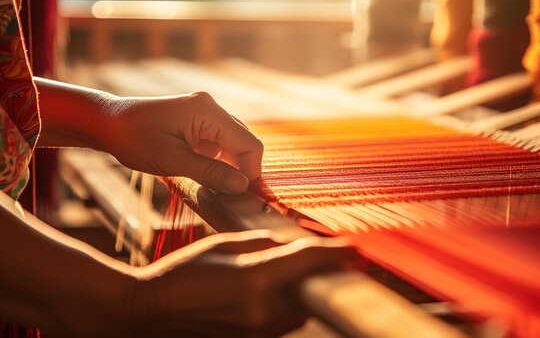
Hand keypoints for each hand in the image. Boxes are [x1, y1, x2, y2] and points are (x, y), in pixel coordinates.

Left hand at [104, 92, 262, 192]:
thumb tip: (243, 186)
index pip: (249, 143)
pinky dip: (219, 161)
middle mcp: (211, 108)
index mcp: (207, 111)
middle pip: (244, 142)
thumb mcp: (173, 161)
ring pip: (234, 144)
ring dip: (230, 166)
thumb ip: (211, 173)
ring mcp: (205, 114)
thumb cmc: (135, 140)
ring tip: (217, 187)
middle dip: (242, 170)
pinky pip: (220, 143)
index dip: (251, 171)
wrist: (107, 123)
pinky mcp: (199, 122)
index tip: (244, 196)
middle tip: (232, 196)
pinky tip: (207, 175)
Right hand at [129, 230, 352, 336]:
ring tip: (306, 274)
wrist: (151, 311)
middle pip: (314, 289)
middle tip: (337, 261)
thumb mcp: (227, 242)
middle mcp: (263, 310)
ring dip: (309, 291)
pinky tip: (281, 292)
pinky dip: (291, 306)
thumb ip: (269, 243)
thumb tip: (298, 245)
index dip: (337, 252)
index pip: (310, 261)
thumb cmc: (184, 271)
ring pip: (303, 309)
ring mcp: (258, 332)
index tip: (355, 248)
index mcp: (256, 278)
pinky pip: (285, 323)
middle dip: (327, 273)